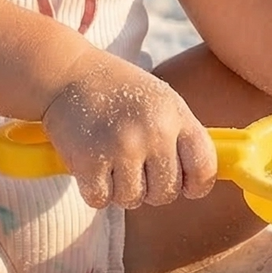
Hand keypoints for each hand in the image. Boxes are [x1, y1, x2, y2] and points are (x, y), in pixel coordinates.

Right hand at [41, 51, 217, 209]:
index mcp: (176, 115)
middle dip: (150, 187)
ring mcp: (122, 147)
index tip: (185, 186)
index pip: (204, 168)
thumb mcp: (160, 100)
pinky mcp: (89, 161)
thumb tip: (200, 181)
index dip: (196, 185)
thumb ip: (182, 136)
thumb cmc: (118, 90)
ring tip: (110, 159)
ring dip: (120, 188)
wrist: (67, 73)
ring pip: (132, 199)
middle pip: (166, 192)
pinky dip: (94, 190)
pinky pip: (101, 199)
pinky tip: (91, 164)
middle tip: (133, 164)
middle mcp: (154, 131)